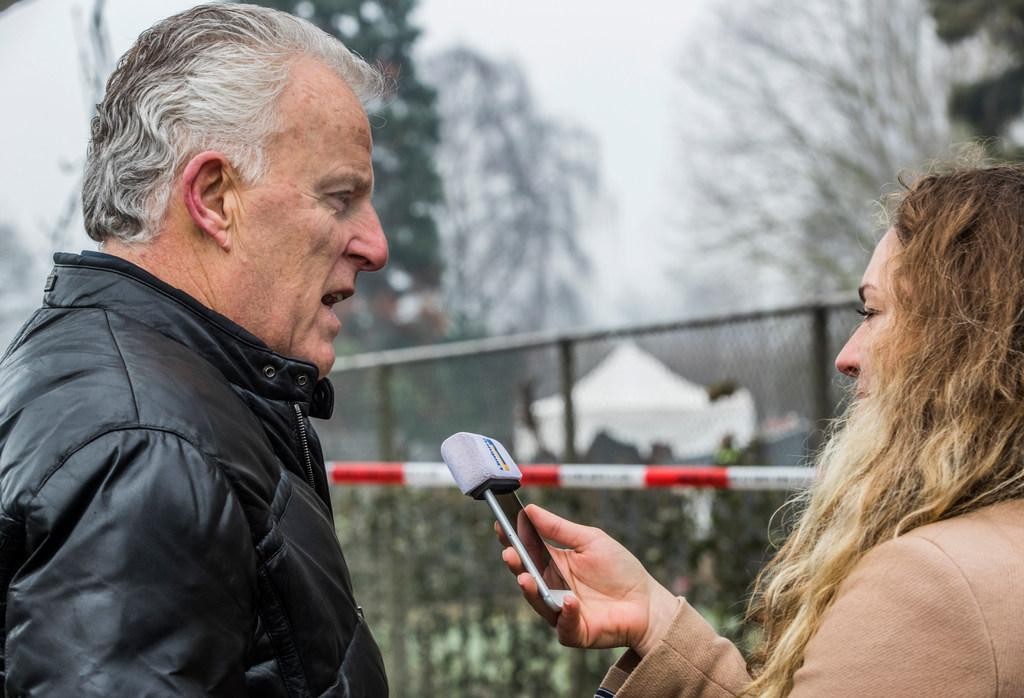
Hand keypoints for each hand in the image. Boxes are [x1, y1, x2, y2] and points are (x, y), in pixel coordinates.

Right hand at [498, 504, 677, 655]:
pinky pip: (563, 625)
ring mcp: (561, 610)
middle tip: (509, 552)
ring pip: (539, 603)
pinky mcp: (575, 631)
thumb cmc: (620, 569)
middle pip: (527, 576)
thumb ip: (558, 528)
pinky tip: (568, 600)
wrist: (647, 602)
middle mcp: (553, 587)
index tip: (500, 525)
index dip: (513, 539)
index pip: (527, 550)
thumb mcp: (590, 540)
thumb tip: (530, 509)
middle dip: (516, 565)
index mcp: (554, 563)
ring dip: (531, 591)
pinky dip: (565, 613)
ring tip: (525, 577)